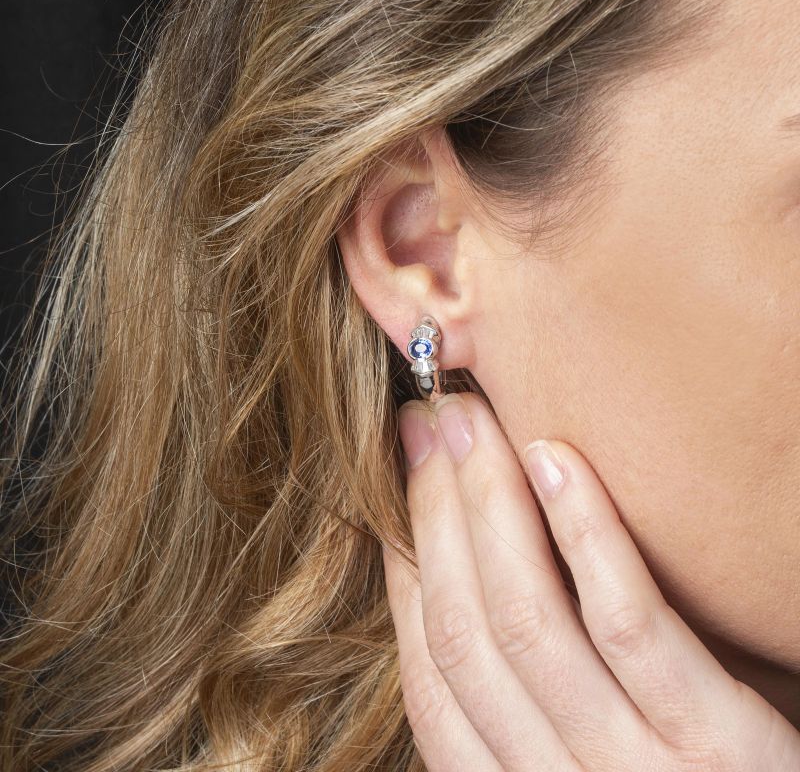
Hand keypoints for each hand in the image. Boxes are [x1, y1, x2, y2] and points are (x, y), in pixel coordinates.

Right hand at [383, 392, 799, 770]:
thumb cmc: (695, 762)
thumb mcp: (599, 734)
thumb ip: (544, 678)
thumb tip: (481, 557)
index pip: (431, 672)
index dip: (408, 564)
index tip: (407, 479)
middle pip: (466, 633)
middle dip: (434, 510)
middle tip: (431, 419)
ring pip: (528, 622)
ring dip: (490, 504)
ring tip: (474, 420)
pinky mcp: (722, 751)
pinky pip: (630, 629)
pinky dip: (584, 535)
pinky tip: (556, 458)